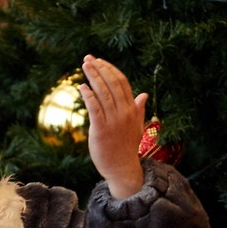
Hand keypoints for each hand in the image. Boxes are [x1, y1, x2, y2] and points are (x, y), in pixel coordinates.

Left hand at [79, 55, 147, 198]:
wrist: (122, 168)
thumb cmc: (127, 148)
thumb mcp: (136, 127)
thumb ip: (139, 109)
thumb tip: (143, 94)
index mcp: (132, 109)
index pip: (122, 83)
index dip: (110, 70)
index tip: (99, 61)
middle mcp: (124, 113)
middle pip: (112, 84)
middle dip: (99, 69)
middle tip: (87, 59)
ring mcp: (113, 121)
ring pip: (103, 93)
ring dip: (93, 77)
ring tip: (84, 66)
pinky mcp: (101, 130)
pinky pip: (95, 109)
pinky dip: (89, 96)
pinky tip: (82, 87)